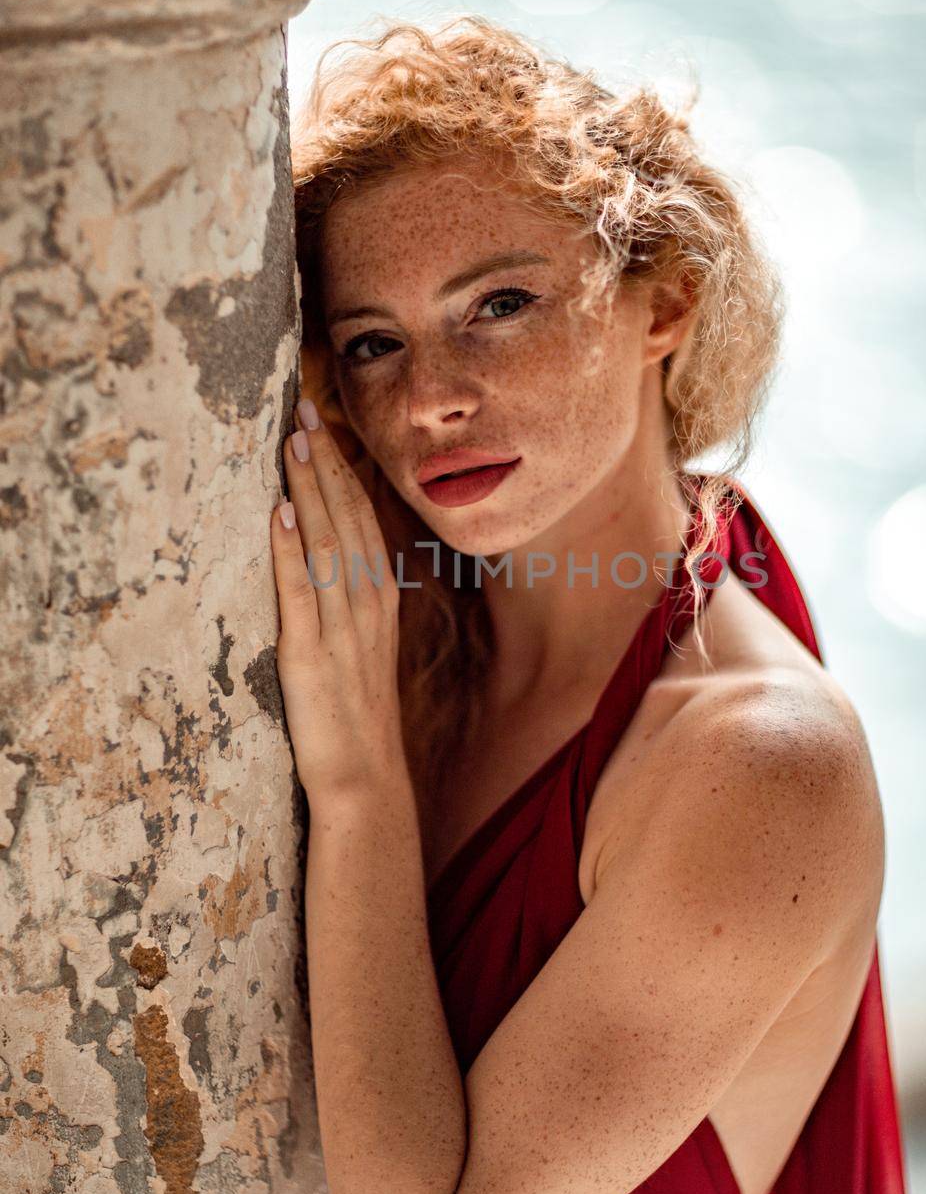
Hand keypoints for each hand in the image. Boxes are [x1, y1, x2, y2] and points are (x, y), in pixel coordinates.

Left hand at [270, 396, 402, 802]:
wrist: (365, 780)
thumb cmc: (357, 716)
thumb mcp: (362, 647)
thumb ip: (350, 600)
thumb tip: (325, 552)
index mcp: (378, 600)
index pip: (361, 520)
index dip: (341, 471)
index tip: (321, 426)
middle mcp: (366, 606)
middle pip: (346, 521)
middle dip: (324, 464)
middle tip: (303, 412)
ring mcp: (340, 629)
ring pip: (327, 544)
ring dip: (308, 491)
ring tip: (293, 445)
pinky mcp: (310, 656)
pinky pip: (300, 593)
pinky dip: (290, 550)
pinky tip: (278, 514)